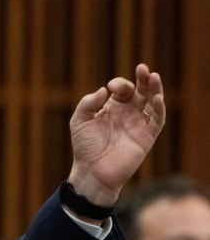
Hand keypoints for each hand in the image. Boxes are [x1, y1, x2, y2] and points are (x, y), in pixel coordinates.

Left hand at [67, 63, 165, 206]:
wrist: (92, 171)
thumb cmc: (84, 147)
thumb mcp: (79, 121)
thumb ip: (88, 103)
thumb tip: (104, 90)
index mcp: (111, 108)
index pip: (121, 89)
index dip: (119, 84)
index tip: (111, 89)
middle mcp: (127, 114)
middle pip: (140, 92)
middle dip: (142, 79)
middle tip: (143, 68)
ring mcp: (138, 124)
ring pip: (151, 102)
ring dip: (154, 89)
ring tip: (154, 76)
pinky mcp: (146, 137)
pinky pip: (157, 120)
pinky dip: (159, 108)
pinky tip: (157, 98)